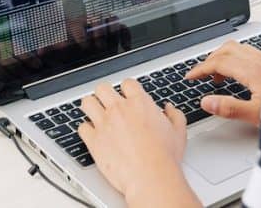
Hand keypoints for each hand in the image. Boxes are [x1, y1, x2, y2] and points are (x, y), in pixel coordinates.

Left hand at [78, 80, 198, 206]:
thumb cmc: (164, 157)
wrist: (151, 177)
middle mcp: (119, 109)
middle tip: (108, 103)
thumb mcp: (178, 132)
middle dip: (104, 94)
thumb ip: (175, 115)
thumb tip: (169, 109)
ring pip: (87, 102)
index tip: (127, 97)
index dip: (127, 89)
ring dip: (91, 107)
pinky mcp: (94, 140)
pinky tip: (92, 134)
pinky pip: (81, 127)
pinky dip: (86, 130)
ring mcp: (104, 124)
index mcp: (140, 103)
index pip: (127, 83)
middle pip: (102, 88)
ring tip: (95, 114)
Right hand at [185, 40, 260, 124]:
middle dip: (210, 59)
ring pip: (240, 48)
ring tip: (219, 75)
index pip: (219, 62)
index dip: (200, 68)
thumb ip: (230, 108)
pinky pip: (251, 53)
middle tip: (201, 74)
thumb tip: (206, 102)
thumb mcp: (257, 114)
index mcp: (252, 71)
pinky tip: (241, 74)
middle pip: (227, 49)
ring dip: (224, 57)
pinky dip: (238, 59)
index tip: (190, 76)